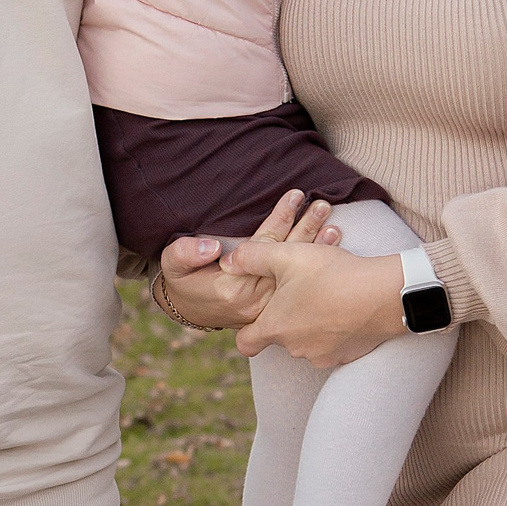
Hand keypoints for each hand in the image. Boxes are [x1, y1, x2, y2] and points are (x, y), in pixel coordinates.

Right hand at [159, 191, 340, 330]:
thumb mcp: (174, 263)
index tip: (294, 196)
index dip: (279, 220)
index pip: (262, 247)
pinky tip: (331, 245)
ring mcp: (269, 307)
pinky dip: (316, 264)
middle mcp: (256, 300)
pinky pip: (299, 284)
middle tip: (322, 205)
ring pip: (297, 273)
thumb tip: (212, 246)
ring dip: (316, 246)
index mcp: (234, 287)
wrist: (189, 309)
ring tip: (332, 222)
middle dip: (305, 229)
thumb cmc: (183, 281)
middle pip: (286, 260)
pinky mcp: (276, 310)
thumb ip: (187, 253)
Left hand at [227, 235, 407, 367]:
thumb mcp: (286, 255)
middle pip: (279, 337)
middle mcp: (294, 349)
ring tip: (326, 296)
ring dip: (311, 324)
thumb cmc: (332, 274)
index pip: (245, 343)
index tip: (258, 313)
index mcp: (275, 328)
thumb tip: (229, 261)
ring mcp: (322, 356)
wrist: (384, 294)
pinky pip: (332, 345)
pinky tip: (345, 308)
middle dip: (286, 317)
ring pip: (306, 342)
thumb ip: (251, 256)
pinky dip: (334, 331)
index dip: (247, 329)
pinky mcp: (346, 357)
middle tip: (301, 291)